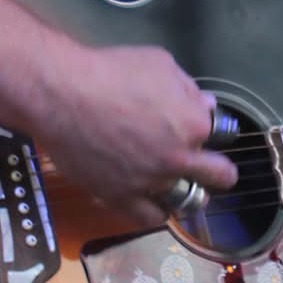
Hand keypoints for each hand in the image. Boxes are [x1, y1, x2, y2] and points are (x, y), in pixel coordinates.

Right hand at [35, 44, 237, 227]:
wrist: (63, 95)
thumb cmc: (111, 71)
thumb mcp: (159, 63)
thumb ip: (187, 88)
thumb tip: (204, 104)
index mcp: (193, 123)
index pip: (219, 132)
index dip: (208, 128)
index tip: (200, 127)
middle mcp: (179, 158)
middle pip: (219, 176)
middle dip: (219, 170)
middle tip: (210, 166)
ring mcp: (152, 182)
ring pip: (189, 201)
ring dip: (190, 193)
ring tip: (182, 186)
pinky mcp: (122, 198)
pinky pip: (151, 218)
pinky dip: (158, 211)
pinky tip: (156, 203)